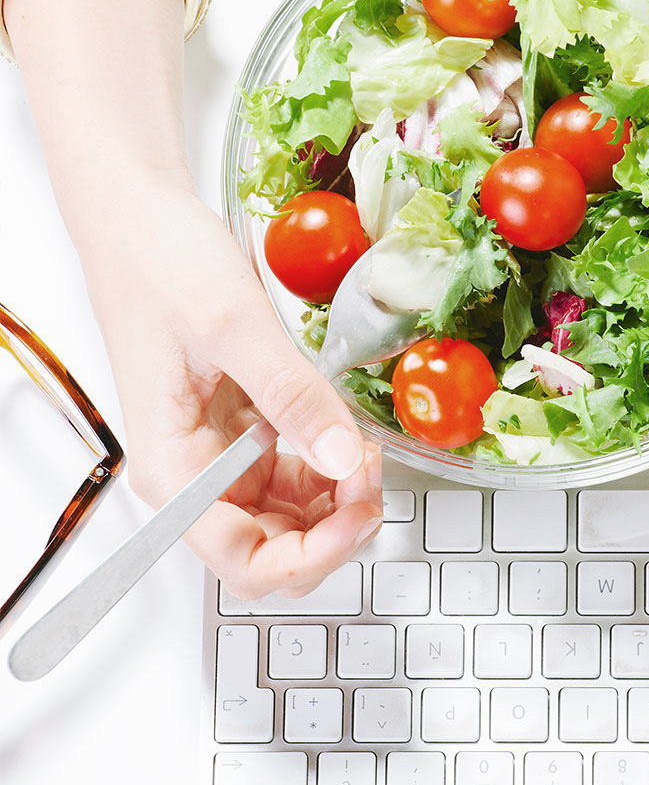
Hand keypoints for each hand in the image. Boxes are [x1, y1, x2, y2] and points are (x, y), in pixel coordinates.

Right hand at [86, 185, 382, 599]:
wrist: (141, 222)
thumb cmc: (159, 266)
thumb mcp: (234, 327)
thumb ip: (291, 395)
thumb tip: (341, 457)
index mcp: (175, 470)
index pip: (244, 562)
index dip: (314, 555)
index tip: (361, 511)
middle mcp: (195, 477)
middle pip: (274, 551)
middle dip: (334, 527)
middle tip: (371, 472)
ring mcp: (220, 458)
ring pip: (290, 520)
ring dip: (336, 500)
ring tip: (364, 449)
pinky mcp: (243, 434)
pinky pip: (293, 477)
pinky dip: (328, 468)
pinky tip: (345, 435)